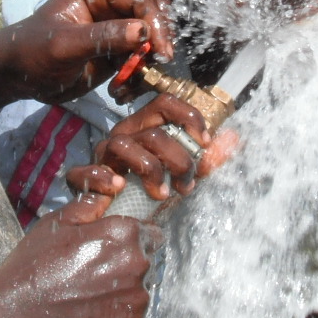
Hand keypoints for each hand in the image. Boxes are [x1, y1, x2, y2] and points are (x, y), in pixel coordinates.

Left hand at [0, 0, 174, 111]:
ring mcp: (117, 27)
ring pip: (151, 41)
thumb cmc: (33, 52)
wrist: (18, 77)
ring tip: (128, 86)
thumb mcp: (65, 45)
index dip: (155, 22)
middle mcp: (112, 3)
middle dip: (155, 44)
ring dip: (146, 65)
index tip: (160, 51)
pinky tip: (121, 92)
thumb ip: (103, 37)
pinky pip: (141, 61)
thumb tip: (142, 32)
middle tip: (154, 68)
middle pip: (152, 17)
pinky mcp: (118, 50)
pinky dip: (137, 77)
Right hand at [0, 208, 151, 317]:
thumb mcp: (56, 223)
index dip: (130, 244)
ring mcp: (137, 302)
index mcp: (126, 235)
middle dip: (124, 272)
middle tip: (90, 282)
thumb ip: (89, 207)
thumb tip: (107, 198)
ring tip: (86, 305)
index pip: (149, 235)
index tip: (110, 254)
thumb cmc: (33, 268)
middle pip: (144, 267)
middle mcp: (139, 266)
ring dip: (120, 300)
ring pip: (138, 298)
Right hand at [67, 95, 238, 203]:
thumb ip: (207, 157)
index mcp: (146, 126)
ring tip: (162, 193)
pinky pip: (87, 172)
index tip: (205, 141)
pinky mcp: (83, 177)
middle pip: (153, 131)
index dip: (189, 117)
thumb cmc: (150, 189)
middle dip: (178, 160)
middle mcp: (124, 134)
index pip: (165, 102)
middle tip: (187, 183)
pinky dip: (104, 178)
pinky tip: (120, 188)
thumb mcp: (182, 172)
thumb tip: (234, 138)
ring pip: (124, 145)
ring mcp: (103, 154)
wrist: (116, 216)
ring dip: (150, 171)